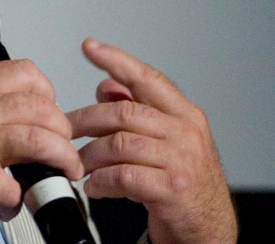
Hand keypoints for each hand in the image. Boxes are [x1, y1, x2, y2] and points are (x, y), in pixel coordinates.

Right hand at [0, 59, 82, 231]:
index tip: (48, 112)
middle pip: (42, 108)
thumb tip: (29, 115)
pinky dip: (22, 200)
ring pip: (41, 140)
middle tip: (61, 149)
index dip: (46, 93)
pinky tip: (11, 203)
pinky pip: (19, 188)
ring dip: (62, 160)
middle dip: (62, 131)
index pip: (25, 73)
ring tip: (64, 172)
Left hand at [67, 39, 237, 243]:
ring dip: (89, 155)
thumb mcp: (168, 141)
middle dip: (85, 120)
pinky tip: (94, 187)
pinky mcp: (172, 189)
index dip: (116, 60)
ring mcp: (181, 160)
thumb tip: (107, 86)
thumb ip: (140, 112)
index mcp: (185, 115)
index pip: (147, 78)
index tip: (90, 47)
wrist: (210, 229)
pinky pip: (123, 176)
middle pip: (122, 112)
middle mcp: (186, 132)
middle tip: (64, 130)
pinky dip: (101, 182)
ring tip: (78, 165)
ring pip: (118, 143)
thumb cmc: (184, 183)